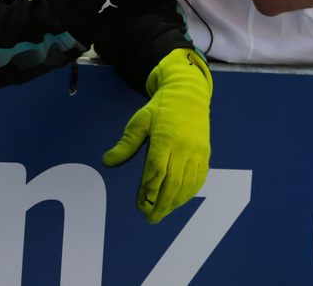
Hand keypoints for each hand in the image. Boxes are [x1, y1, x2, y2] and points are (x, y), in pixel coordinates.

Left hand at [102, 48, 211, 222]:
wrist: (189, 94)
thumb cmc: (160, 108)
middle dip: (161, 204)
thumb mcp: (139, 120)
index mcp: (166, 138)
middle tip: (151, 219)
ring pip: (188, 184)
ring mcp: (198, 151)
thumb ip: (125, 143)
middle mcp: (185, 146)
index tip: (140, 205)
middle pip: (174, 183)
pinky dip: (189, 193)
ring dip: (176, 202)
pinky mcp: (205, 153)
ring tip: (163, 213)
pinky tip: (179, 201)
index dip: (148, 191)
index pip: (157, 171)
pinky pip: (199, 178)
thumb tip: (107, 162)